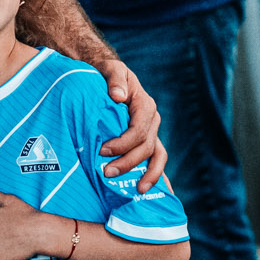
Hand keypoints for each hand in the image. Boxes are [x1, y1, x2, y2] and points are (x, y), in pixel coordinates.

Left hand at [97, 58, 166, 190]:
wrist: (106, 78)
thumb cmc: (106, 73)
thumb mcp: (110, 68)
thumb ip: (115, 79)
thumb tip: (117, 97)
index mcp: (145, 105)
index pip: (139, 130)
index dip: (123, 143)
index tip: (102, 150)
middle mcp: (152, 120)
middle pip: (146, 146)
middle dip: (128, 162)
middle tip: (107, 173)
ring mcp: (151, 132)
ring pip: (156, 156)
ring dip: (148, 175)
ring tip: (137, 191)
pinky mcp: (146, 141)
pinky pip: (156, 160)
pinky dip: (155, 176)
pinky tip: (150, 191)